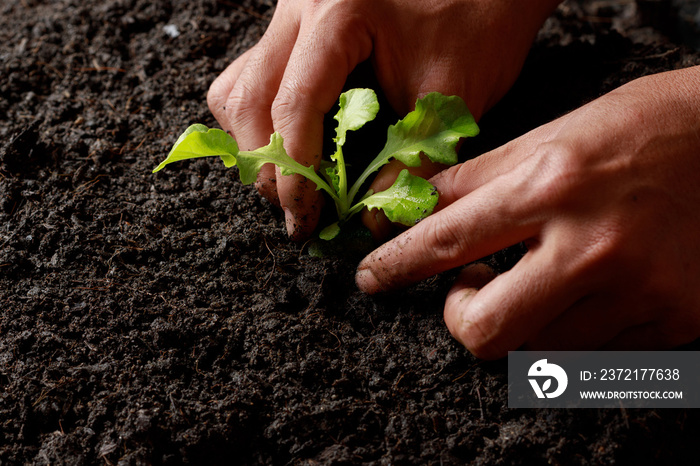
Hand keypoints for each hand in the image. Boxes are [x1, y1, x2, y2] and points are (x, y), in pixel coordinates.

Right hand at [207, 0, 559, 238]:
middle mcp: (300, 7)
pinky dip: (263, 119)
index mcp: (337, 14)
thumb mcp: (452, 95)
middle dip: (270, 166)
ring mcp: (292, 14)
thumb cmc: (481, 20)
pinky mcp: (296, 27)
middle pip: (247, 100)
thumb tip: (368, 221)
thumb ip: (410, 162)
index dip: (294, 174)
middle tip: (302, 209)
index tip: (306, 217)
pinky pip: (252, 76)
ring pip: (238, 88)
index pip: (293, 106)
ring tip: (297, 180)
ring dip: (258, 144)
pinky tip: (296, 143)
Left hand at [356, 66, 699, 358]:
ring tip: (537, 280)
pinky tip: (583, 291)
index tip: (372, 278)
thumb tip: (416, 209)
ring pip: (537, 352)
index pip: (447, 240)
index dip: (395, 264)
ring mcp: (638, 291)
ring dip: (521, 322)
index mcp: (553, 185)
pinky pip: (592, 354)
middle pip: (485, 330)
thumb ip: (478, 180)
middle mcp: (593, 245)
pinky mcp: (673, 321)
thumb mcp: (553, 135)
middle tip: (468, 290)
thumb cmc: (643, 127)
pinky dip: (572, 328)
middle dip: (461, 318)